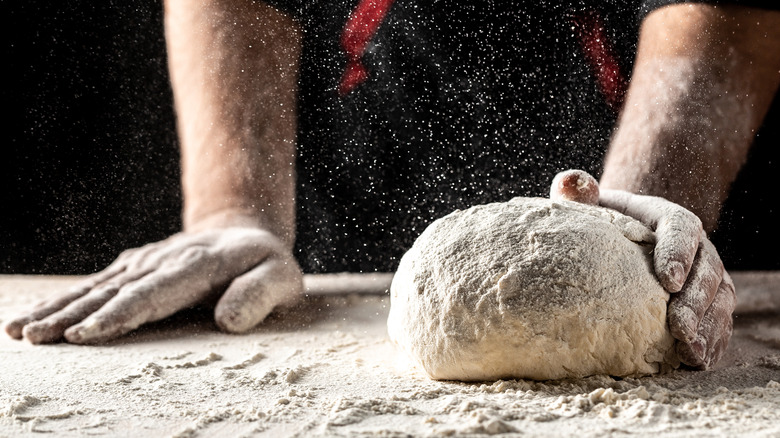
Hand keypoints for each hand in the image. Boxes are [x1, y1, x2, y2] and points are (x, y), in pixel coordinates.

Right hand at [3, 227, 302, 343]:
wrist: (245, 232)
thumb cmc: (267, 264)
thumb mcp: (282, 278)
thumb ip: (260, 295)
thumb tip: (228, 321)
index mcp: (201, 265)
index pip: (156, 292)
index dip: (121, 313)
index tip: (88, 333)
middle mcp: (165, 260)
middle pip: (117, 290)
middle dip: (75, 313)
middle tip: (38, 337)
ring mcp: (146, 262)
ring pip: (99, 286)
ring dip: (59, 307)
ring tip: (22, 330)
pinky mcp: (134, 267)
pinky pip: (97, 283)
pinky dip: (65, 298)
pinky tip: (36, 315)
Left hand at [551, 170, 734, 368]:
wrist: (620, 242)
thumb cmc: (601, 225)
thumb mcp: (588, 208)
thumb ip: (578, 194)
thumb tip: (568, 181)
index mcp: (665, 217)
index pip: (681, 227)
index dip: (678, 252)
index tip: (668, 279)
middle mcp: (695, 246)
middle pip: (706, 269)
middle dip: (695, 300)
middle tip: (678, 327)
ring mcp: (705, 276)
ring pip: (719, 299)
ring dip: (707, 327)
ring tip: (689, 352)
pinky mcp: (707, 303)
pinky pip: (718, 322)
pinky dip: (712, 342)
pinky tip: (697, 362)